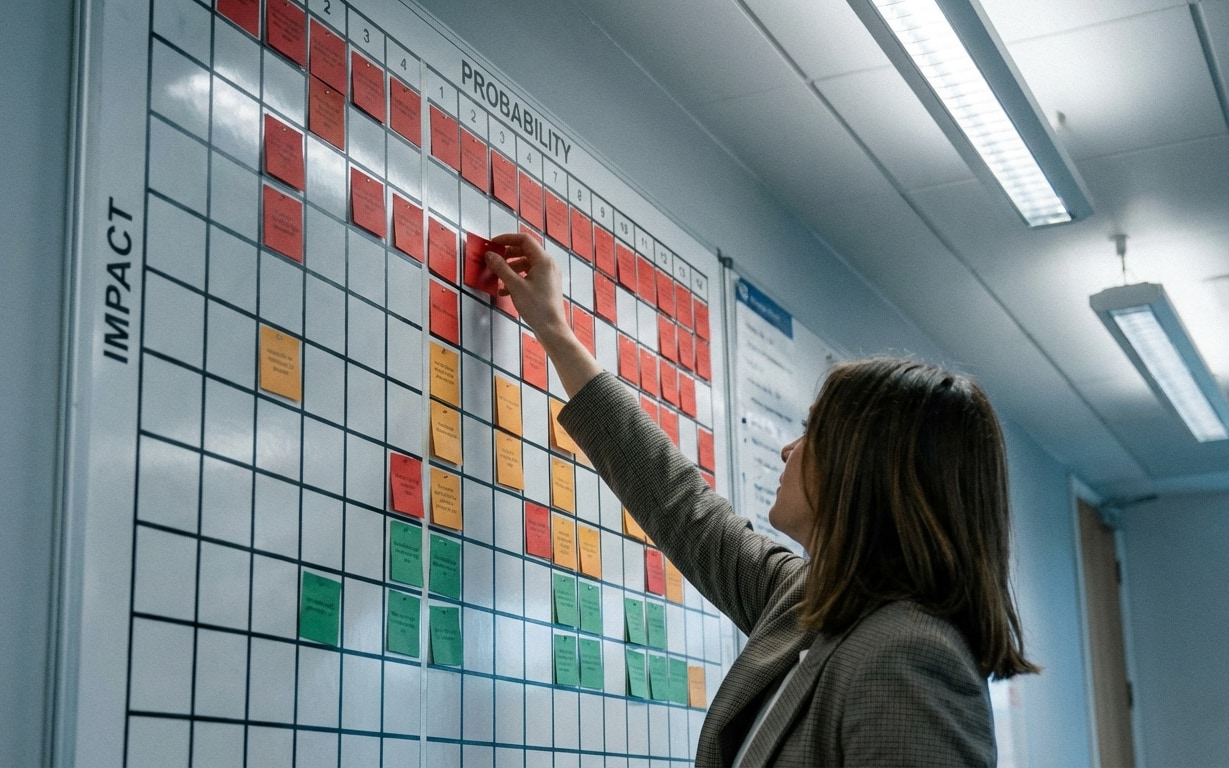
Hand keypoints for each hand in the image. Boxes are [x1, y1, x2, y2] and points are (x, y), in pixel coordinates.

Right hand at [485, 232, 602, 396]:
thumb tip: (489, 255)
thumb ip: (501, 268)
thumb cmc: (536, 307)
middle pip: (525, 251)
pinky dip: (517, 279)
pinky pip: (530, 276)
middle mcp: (548, 265)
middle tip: (494, 259)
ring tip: (498, 277)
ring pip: (527, 264)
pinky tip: (505, 290)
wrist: (551, 329)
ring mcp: (549, 276)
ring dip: (511, 268)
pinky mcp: (547, 286)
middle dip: (508, 254)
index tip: (492, 244)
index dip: (507, 239)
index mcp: (544, 261)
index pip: (524, 239)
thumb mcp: (515, 286)